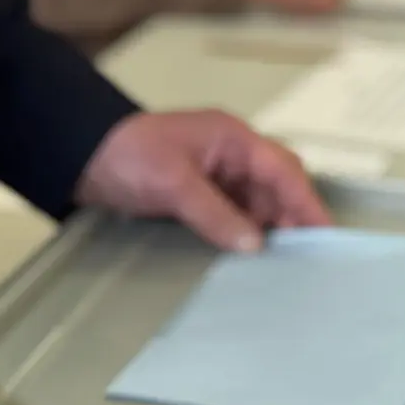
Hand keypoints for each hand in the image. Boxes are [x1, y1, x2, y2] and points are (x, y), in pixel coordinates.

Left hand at [75, 110, 331, 250]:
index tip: (325, 236)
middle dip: (292, 218)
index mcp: (233, 139)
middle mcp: (232, 154)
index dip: (306, 203)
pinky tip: (248, 257)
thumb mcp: (172, 183)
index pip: (282, 170)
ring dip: (268, 229)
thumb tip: (255, 245)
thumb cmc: (129, 157)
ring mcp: (217, 174)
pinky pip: (235, 213)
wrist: (79, 155)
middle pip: (277, 185)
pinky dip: (245, 233)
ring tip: (279, 265)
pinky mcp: (200, 193)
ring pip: (258, 202)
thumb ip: (215, 213)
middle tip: (302, 259)